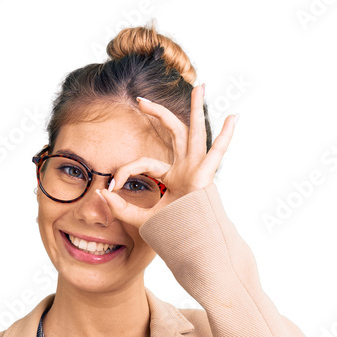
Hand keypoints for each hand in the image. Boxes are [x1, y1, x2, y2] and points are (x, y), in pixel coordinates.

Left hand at [97, 84, 237, 229]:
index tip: (111, 186)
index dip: (125, 171)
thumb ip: (122, 208)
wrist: (191, 250)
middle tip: (141, 100)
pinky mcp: (205, 177)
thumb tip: (102, 193)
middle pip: (173, 133)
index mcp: (173, 178)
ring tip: (199, 86)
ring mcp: (197, 170)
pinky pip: (217, 153)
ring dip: (197, 109)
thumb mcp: (142, 220)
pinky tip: (234, 117)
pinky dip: (226, 136)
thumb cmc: (172, 236)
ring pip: (195, 132)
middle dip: (158, 114)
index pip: (144, 164)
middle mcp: (186, 169)